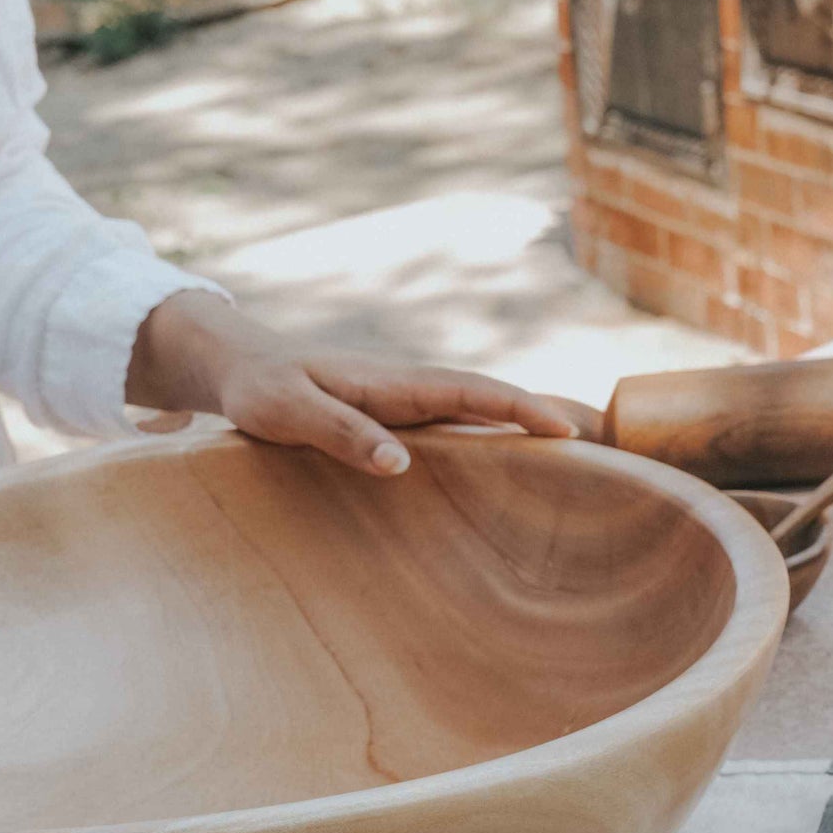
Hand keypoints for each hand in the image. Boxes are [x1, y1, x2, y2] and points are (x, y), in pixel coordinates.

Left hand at [127, 292, 584, 474]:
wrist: (236, 365)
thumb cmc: (258, 389)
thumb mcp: (288, 413)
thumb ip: (341, 435)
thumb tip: (401, 465)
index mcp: (389, 382)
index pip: (471, 392)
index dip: (521, 409)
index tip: (567, 431)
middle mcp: (405, 387)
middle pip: (486, 399)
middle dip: (540, 416)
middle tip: (596, 447)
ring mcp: (400, 401)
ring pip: (472, 412)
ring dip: (516, 428)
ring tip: (566, 459)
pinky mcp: (389, 416)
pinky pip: (447, 426)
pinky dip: (482, 437)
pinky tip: (499, 467)